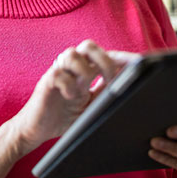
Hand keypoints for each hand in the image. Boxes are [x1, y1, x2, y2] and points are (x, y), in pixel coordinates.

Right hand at [10, 40, 126, 154]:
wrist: (35, 131)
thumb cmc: (63, 118)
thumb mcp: (92, 107)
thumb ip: (106, 94)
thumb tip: (131, 89)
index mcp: (85, 72)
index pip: (106, 55)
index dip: (123, 57)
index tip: (141, 63)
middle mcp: (72, 69)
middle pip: (88, 46)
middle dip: (104, 58)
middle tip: (110, 77)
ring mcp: (58, 73)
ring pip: (71, 53)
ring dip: (84, 69)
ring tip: (86, 87)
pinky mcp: (45, 83)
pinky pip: (57, 74)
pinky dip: (67, 85)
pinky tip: (70, 97)